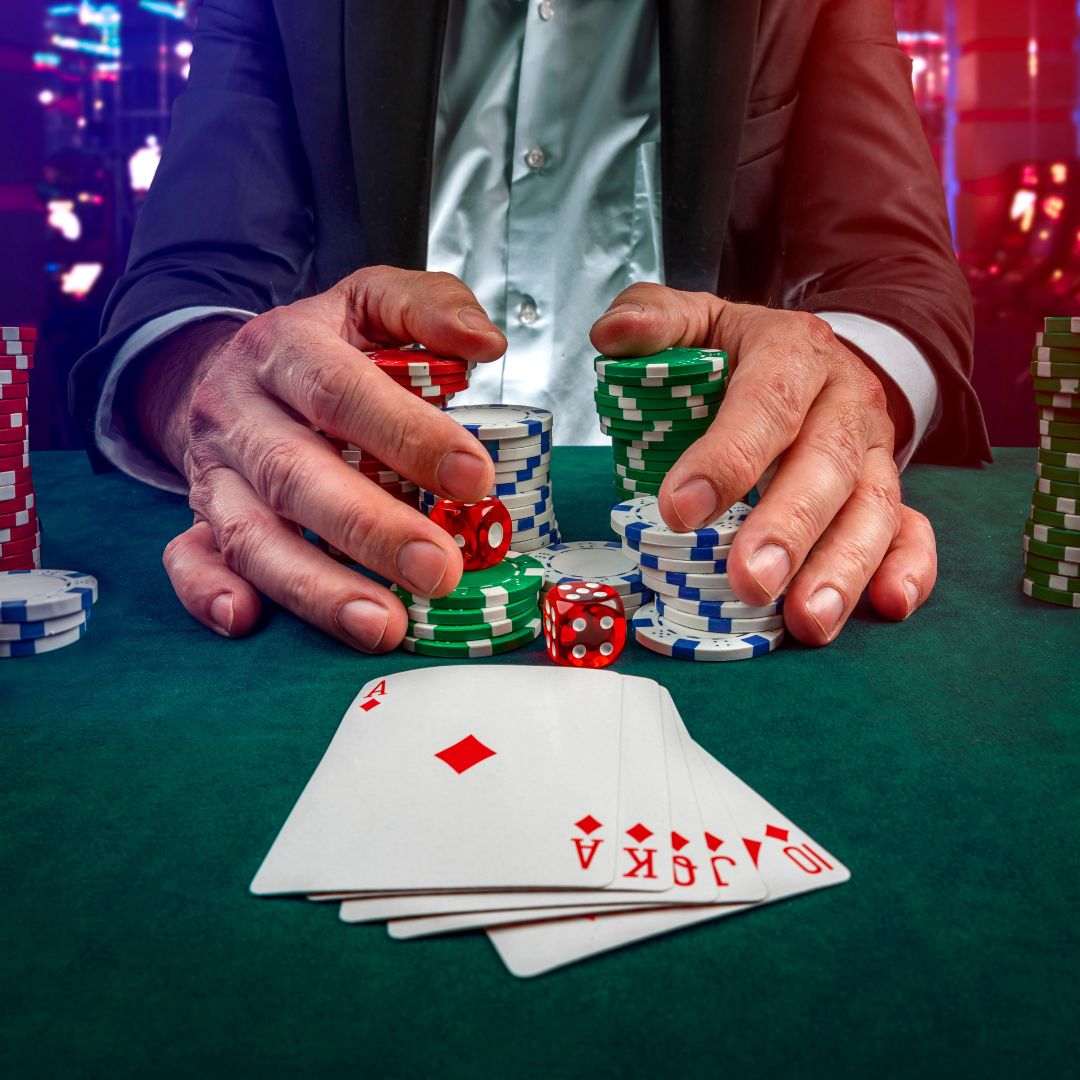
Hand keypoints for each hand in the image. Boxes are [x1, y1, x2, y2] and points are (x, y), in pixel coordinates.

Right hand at [135, 266, 506, 650]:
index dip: (408, 435)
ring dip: (315, 586)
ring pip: (249, 533)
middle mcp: (238, 411)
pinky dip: (208, 593)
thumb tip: (489, 342)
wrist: (229, 370)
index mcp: (284, 347)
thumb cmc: (322, 348)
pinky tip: (246, 621)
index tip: (473, 479)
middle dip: (370, 530)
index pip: (343, 392)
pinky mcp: (196, 516)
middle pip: (296, 475)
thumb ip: (432, 309)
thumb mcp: (372, 303)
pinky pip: (187, 558)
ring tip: (381, 627)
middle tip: (440, 571)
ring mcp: (212, 470)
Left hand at [591, 286, 936, 644]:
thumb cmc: (740, 353)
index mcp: (792, 351)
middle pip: (825, 465)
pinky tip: (887, 607)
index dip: (726, 458)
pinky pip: (912, 529)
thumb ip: (654, 320)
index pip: (765, 403)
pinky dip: (909, 570)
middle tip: (750, 582)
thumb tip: (612, 334)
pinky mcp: (889, 489)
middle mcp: (845, 400)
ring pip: (873, 508)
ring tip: (807, 620)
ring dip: (843, 568)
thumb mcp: (698, 320)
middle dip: (788, 528)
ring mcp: (874, 450)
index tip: (680, 512)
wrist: (812, 357)